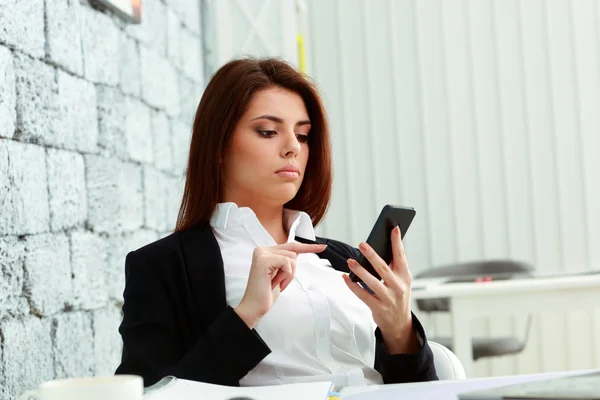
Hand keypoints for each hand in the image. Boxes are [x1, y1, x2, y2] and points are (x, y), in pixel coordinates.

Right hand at [235, 242, 326, 328]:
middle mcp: (262, 249)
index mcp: (265, 251)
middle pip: (293, 252)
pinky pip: (287, 262)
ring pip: (292, 257)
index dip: (307, 247)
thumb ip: (286, 261)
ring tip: (276, 283)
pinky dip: (285, 275)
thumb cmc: (267, 293)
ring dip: (288, 274)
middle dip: (291, 270)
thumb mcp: (280, 273)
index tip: (322, 247)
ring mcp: (262, 253)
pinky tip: (275, 283)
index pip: (291, 245)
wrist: (255, 307)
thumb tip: (301, 250)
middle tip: (279, 282)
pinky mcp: (263, 260)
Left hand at [342, 226, 418, 353]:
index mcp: (405, 276)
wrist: (400, 323)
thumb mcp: (401, 281)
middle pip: (383, 268)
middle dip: (372, 255)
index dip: (397, 242)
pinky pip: (362, 295)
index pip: (401, 256)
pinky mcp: (378, 308)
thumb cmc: (398, 295)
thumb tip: (376, 248)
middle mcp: (398, 287)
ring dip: (360, 271)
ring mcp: (388, 298)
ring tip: (350, 261)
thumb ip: (392, 267)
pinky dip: (353, 286)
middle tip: (362, 244)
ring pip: (372, 282)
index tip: (393, 228)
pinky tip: (345, 277)